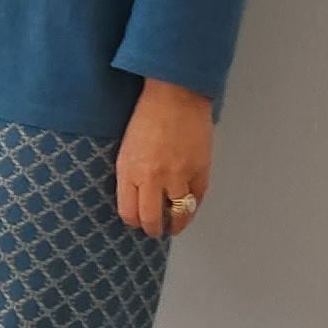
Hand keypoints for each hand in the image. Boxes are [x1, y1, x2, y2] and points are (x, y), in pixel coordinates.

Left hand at [118, 78, 215, 235]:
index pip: (128, 211)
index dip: (133, 221)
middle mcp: (152, 178)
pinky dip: (193, 207)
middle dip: (153, 229)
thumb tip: (136, 199)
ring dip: (176, 224)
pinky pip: (197, 199)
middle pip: (151, 219)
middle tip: (155, 230)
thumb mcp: (126, 148)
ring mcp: (178, 176)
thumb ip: (130, 175)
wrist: (174, 97)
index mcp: (128, 170)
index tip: (136, 222)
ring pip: (178, 215)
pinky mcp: (200, 171)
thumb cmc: (146, 117)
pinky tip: (188, 208)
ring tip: (174, 226)